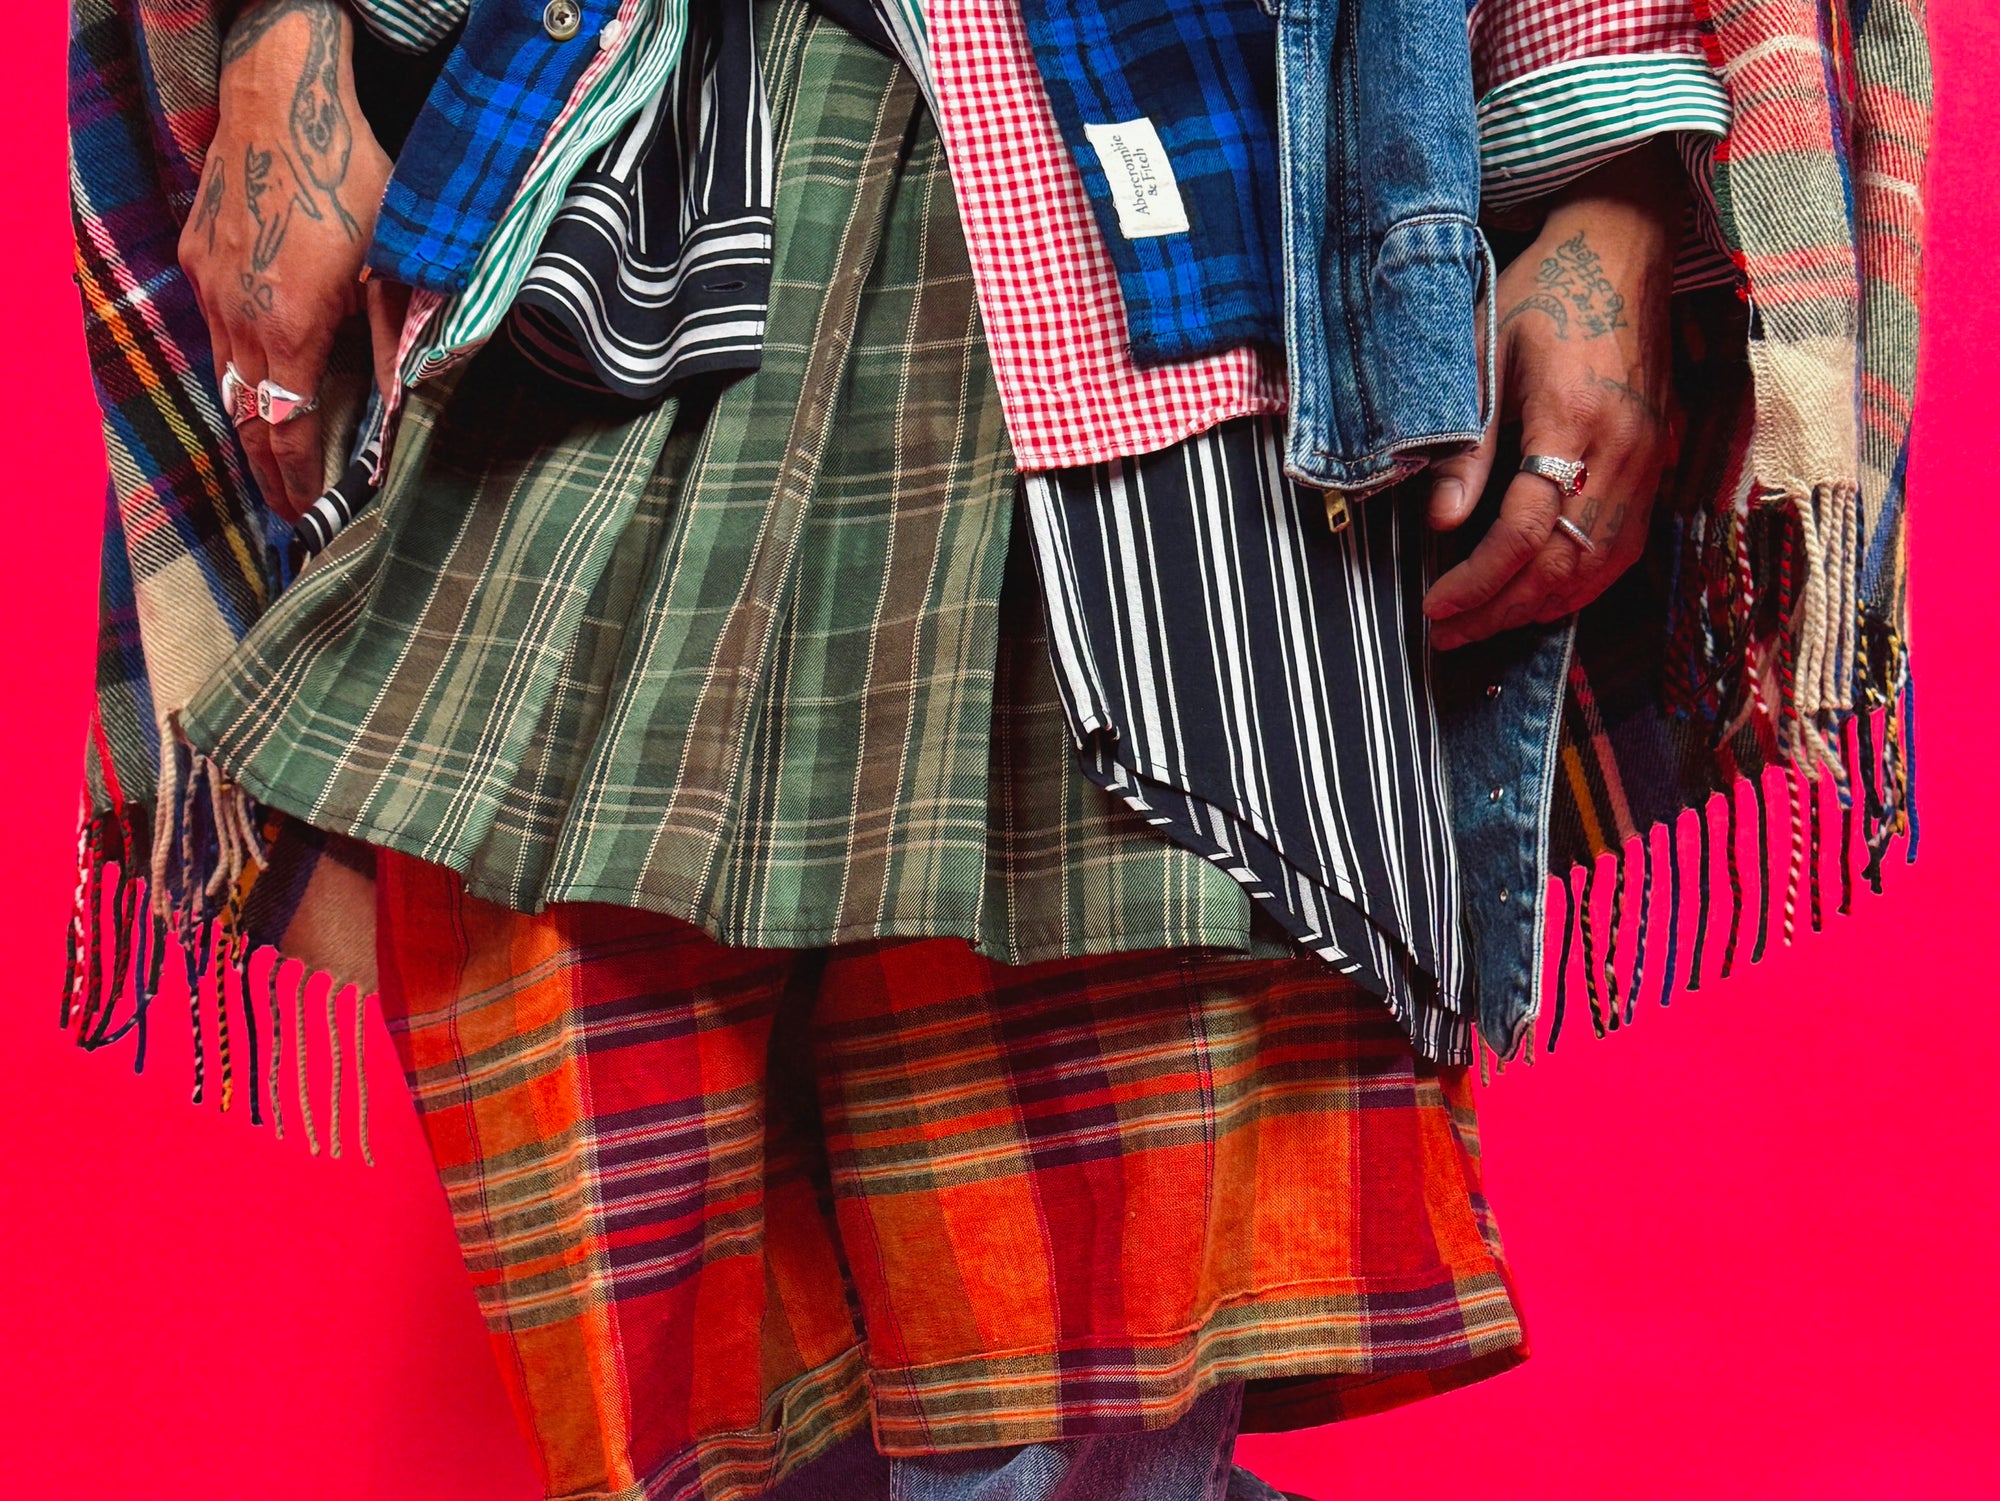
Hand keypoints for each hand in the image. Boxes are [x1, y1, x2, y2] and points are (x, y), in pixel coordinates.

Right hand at [178, 0, 390, 519]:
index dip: (300, 483)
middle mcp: (238, 317)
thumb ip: (393, 341)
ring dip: (255, 426)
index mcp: (289, 327)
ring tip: (278, 465)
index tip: (311, 520)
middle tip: (292, 515)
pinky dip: (239, 373)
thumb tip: (404, 406)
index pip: (288, 432)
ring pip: (228, 381)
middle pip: (248, 420)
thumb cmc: (351, 178)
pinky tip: (264, 384)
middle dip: (270, 475)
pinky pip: (215, 334)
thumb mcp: (394, 265)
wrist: (280, 100)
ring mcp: (211, 288)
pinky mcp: (198, 260)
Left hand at [1420, 142, 1682, 650]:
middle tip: (1448, 634)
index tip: (1434, 606)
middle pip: (1567, 564)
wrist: (1622, 250)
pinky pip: (1624, 548)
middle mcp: (1625, 448)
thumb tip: (1443, 522)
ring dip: (1541, 608)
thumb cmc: (1545, 294)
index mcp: (1574, 416)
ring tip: (1484, 625)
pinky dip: (1580, 585)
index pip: (1526, 529)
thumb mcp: (1485, 357)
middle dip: (1502, 610)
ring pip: (1601, 567)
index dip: (1478, 579)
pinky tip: (1539, 597)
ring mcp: (1651, 459)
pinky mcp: (1659, 462)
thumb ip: (1468, 445)